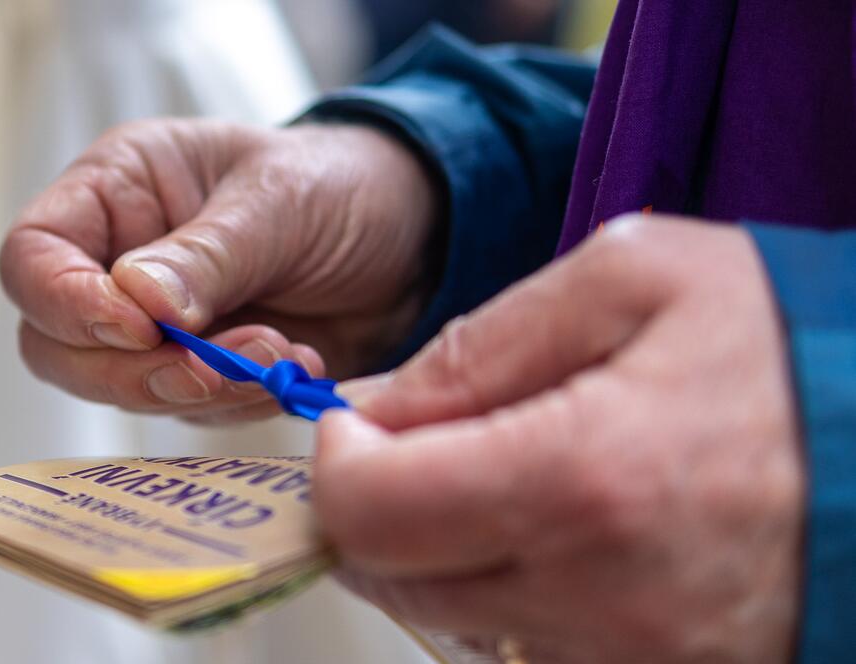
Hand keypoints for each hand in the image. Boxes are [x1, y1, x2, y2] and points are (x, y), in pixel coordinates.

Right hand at [0, 119, 436, 423]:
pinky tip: (296, 370)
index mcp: (115, 190)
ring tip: (281, 352)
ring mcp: (156, 326)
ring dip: (199, 389)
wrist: (416, 236)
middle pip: (60, 345)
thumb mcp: (278, 200)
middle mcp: (118, 261)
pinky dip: (237, 403)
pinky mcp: (198, 373)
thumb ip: (206, 254)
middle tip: (217, 364)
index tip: (137, 327)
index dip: (65, 302)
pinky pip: (189, 410)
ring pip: (122, 390)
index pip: (33, 256)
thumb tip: (135, 303)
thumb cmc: (340, 184)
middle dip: (136, 369)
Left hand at [315, 215, 803, 662]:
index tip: (355, 424)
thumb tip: (378, 407)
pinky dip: (511, 585)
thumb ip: (482, 343)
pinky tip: (561, 528)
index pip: (370, 511)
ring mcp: (633, 654)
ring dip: (442, 547)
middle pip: (393, 579)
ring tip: (508, 473)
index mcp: (581, 477)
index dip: (336, 462)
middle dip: (375, 505)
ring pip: (453, 617)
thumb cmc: (789, 343)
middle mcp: (600, 594)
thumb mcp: (632, 278)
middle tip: (414, 445)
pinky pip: (527, 642)